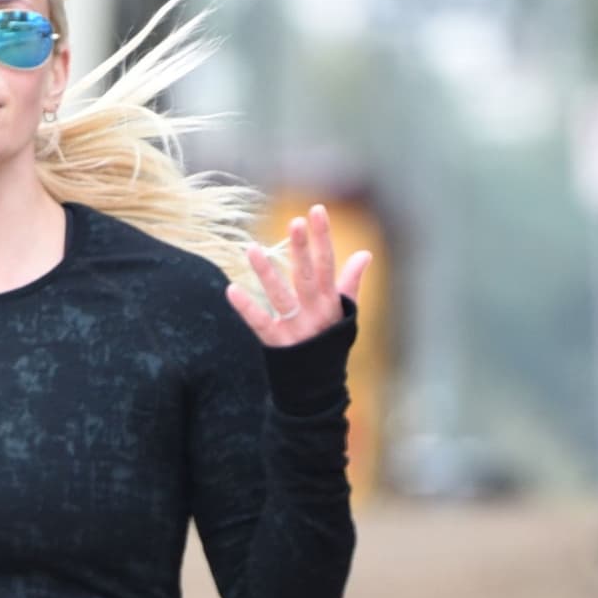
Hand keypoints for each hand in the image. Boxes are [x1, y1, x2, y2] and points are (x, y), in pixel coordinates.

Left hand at [225, 203, 371, 347]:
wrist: (318, 386)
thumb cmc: (329, 342)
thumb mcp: (344, 313)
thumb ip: (350, 283)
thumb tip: (365, 253)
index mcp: (329, 302)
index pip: (327, 264)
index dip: (323, 238)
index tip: (317, 211)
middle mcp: (313, 312)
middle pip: (306, 276)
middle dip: (301, 249)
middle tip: (294, 222)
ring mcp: (294, 327)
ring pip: (280, 296)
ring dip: (266, 272)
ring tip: (251, 249)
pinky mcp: (276, 342)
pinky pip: (259, 322)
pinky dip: (246, 307)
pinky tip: (232, 289)